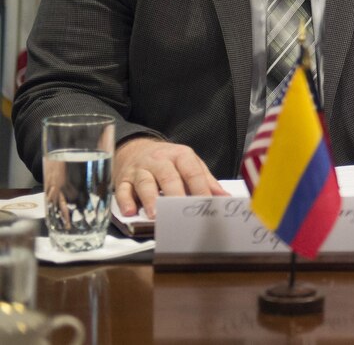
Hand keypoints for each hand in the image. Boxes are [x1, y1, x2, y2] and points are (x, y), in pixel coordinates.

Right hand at [113, 137, 227, 217]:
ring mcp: (140, 169)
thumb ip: (206, 180)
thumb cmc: (168, 160)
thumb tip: (223, 197)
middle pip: (169, 177)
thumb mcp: (189, 162)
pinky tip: (130, 212)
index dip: (200, 189)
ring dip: (150, 199)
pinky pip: (122, 190)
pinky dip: (125, 201)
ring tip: (155, 214)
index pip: (192, 172)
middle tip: (180, 211)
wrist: (136, 147)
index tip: (207, 204)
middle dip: (175, 195)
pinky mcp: (123, 179)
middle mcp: (159, 160)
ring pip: (145, 183)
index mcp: (180, 155)